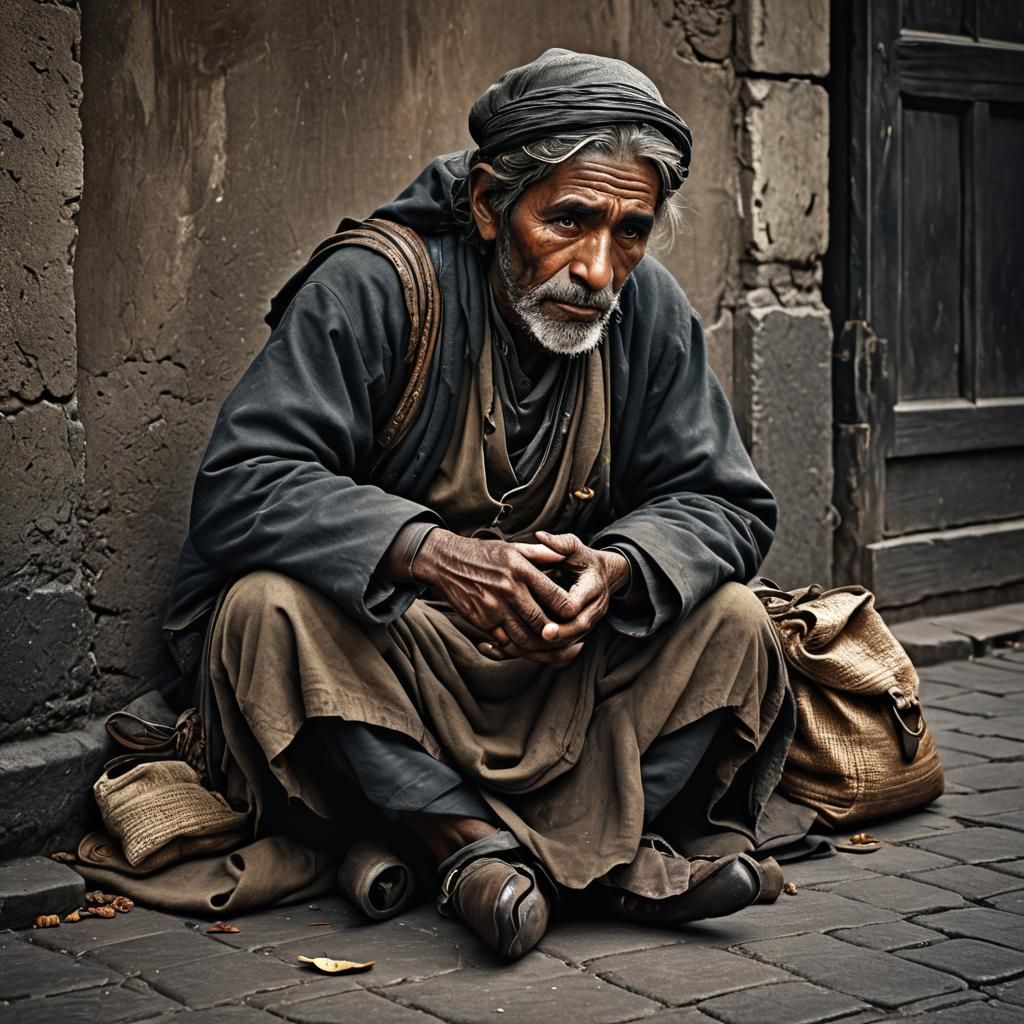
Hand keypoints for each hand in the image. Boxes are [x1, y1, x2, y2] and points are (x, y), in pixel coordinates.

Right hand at [410, 529, 585, 663]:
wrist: (445, 561)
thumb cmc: (483, 553)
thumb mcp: (513, 547)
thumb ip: (541, 553)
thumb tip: (565, 556)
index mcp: (521, 569)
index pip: (556, 596)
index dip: (569, 609)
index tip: (575, 614)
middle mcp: (509, 589)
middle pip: (543, 622)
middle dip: (557, 633)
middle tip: (567, 636)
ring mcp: (494, 607)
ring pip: (525, 637)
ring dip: (539, 645)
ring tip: (550, 645)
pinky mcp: (481, 620)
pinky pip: (505, 641)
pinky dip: (518, 646)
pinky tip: (527, 645)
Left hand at [514, 532, 629, 646]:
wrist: (603, 575)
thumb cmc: (583, 559)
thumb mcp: (575, 547)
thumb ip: (560, 543)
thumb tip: (541, 536)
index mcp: (593, 587)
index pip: (579, 604)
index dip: (563, 611)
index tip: (547, 618)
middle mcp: (594, 608)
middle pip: (578, 628)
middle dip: (558, 635)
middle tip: (536, 638)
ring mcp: (589, 622)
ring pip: (572, 643)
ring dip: (548, 649)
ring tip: (521, 649)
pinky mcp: (580, 632)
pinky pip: (566, 649)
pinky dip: (545, 653)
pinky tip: (521, 653)